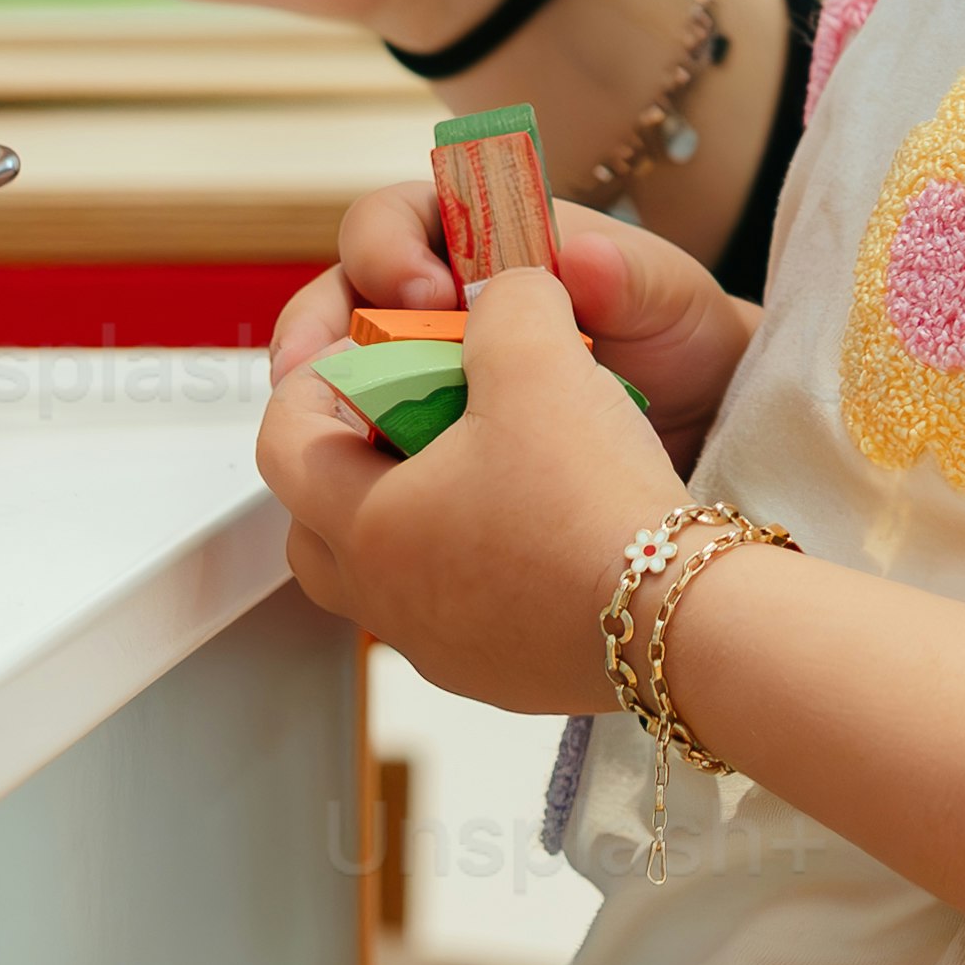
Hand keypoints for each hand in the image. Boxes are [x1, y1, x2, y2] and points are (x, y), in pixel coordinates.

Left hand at [247, 261, 688, 718]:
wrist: (683, 619)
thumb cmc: (590, 499)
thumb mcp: (537, 359)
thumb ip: (502, 301)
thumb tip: (500, 289)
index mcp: (364, 524)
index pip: (282, 443)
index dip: (310, 383)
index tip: (359, 356)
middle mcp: (387, 599)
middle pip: (317, 523)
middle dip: (344, 462)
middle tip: (400, 414)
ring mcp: (443, 648)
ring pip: (387, 574)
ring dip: (410, 516)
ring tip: (472, 468)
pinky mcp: (503, 676)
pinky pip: (459, 611)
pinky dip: (474, 563)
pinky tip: (536, 525)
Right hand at [305, 176, 753, 463]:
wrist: (709, 426)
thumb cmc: (682, 338)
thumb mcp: (670, 297)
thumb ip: (628, 271)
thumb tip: (581, 255)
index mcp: (483, 243)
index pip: (397, 220)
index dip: (388, 248)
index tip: (422, 296)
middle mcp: (439, 304)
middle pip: (341, 295)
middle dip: (319, 327)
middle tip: (323, 368)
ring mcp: (428, 376)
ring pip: (339, 377)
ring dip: (317, 402)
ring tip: (321, 436)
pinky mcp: (431, 446)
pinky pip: (369, 449)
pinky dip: (355, 466)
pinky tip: (366, 493)